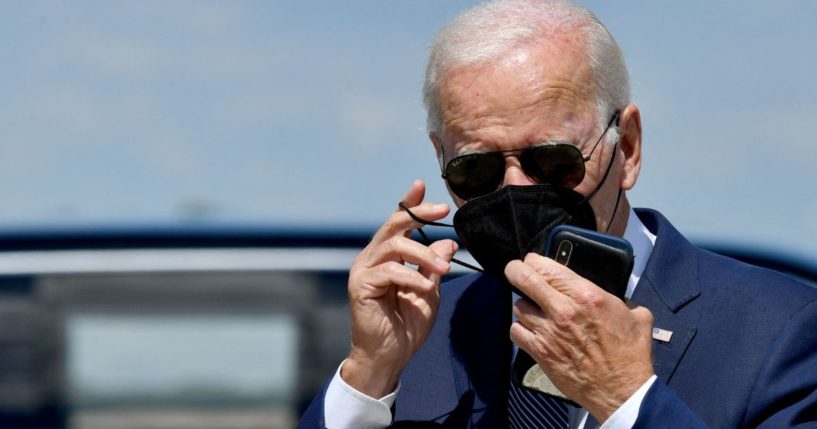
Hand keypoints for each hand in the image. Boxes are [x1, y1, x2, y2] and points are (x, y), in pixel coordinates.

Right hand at [342, 180, 457, 397]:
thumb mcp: (428, 292)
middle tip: (445, 212)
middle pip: (394, 225)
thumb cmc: (406, 327)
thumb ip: (433, 267)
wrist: (388, 358)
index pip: (398, 223)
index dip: (410, 203)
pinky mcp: (360, 286)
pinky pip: (389, 271)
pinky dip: (411, 276)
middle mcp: (372, 258)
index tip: (421, 185)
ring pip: (394, 245)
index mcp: (386, 257)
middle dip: (420, 214)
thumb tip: (449, 241)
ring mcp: (364, 270)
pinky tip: (426, 288)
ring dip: (423, 253)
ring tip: (444, 267)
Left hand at [505, 253, 654, 421]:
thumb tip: (612, 295)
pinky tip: (530, 330)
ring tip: (534, 309)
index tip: (532, 261)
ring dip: (524, 305)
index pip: (547, 267)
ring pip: (518, 306)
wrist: (622, 390)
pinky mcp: (540, 352)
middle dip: (516, 270)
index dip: (534, 260)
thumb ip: (620, 299)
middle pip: (523, 279)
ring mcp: (548, 332)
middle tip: (516, 271)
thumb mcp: (636, 315)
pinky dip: (520, 328)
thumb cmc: (630, 354)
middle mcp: (563, 310)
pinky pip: (516, 331)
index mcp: (586, 295)